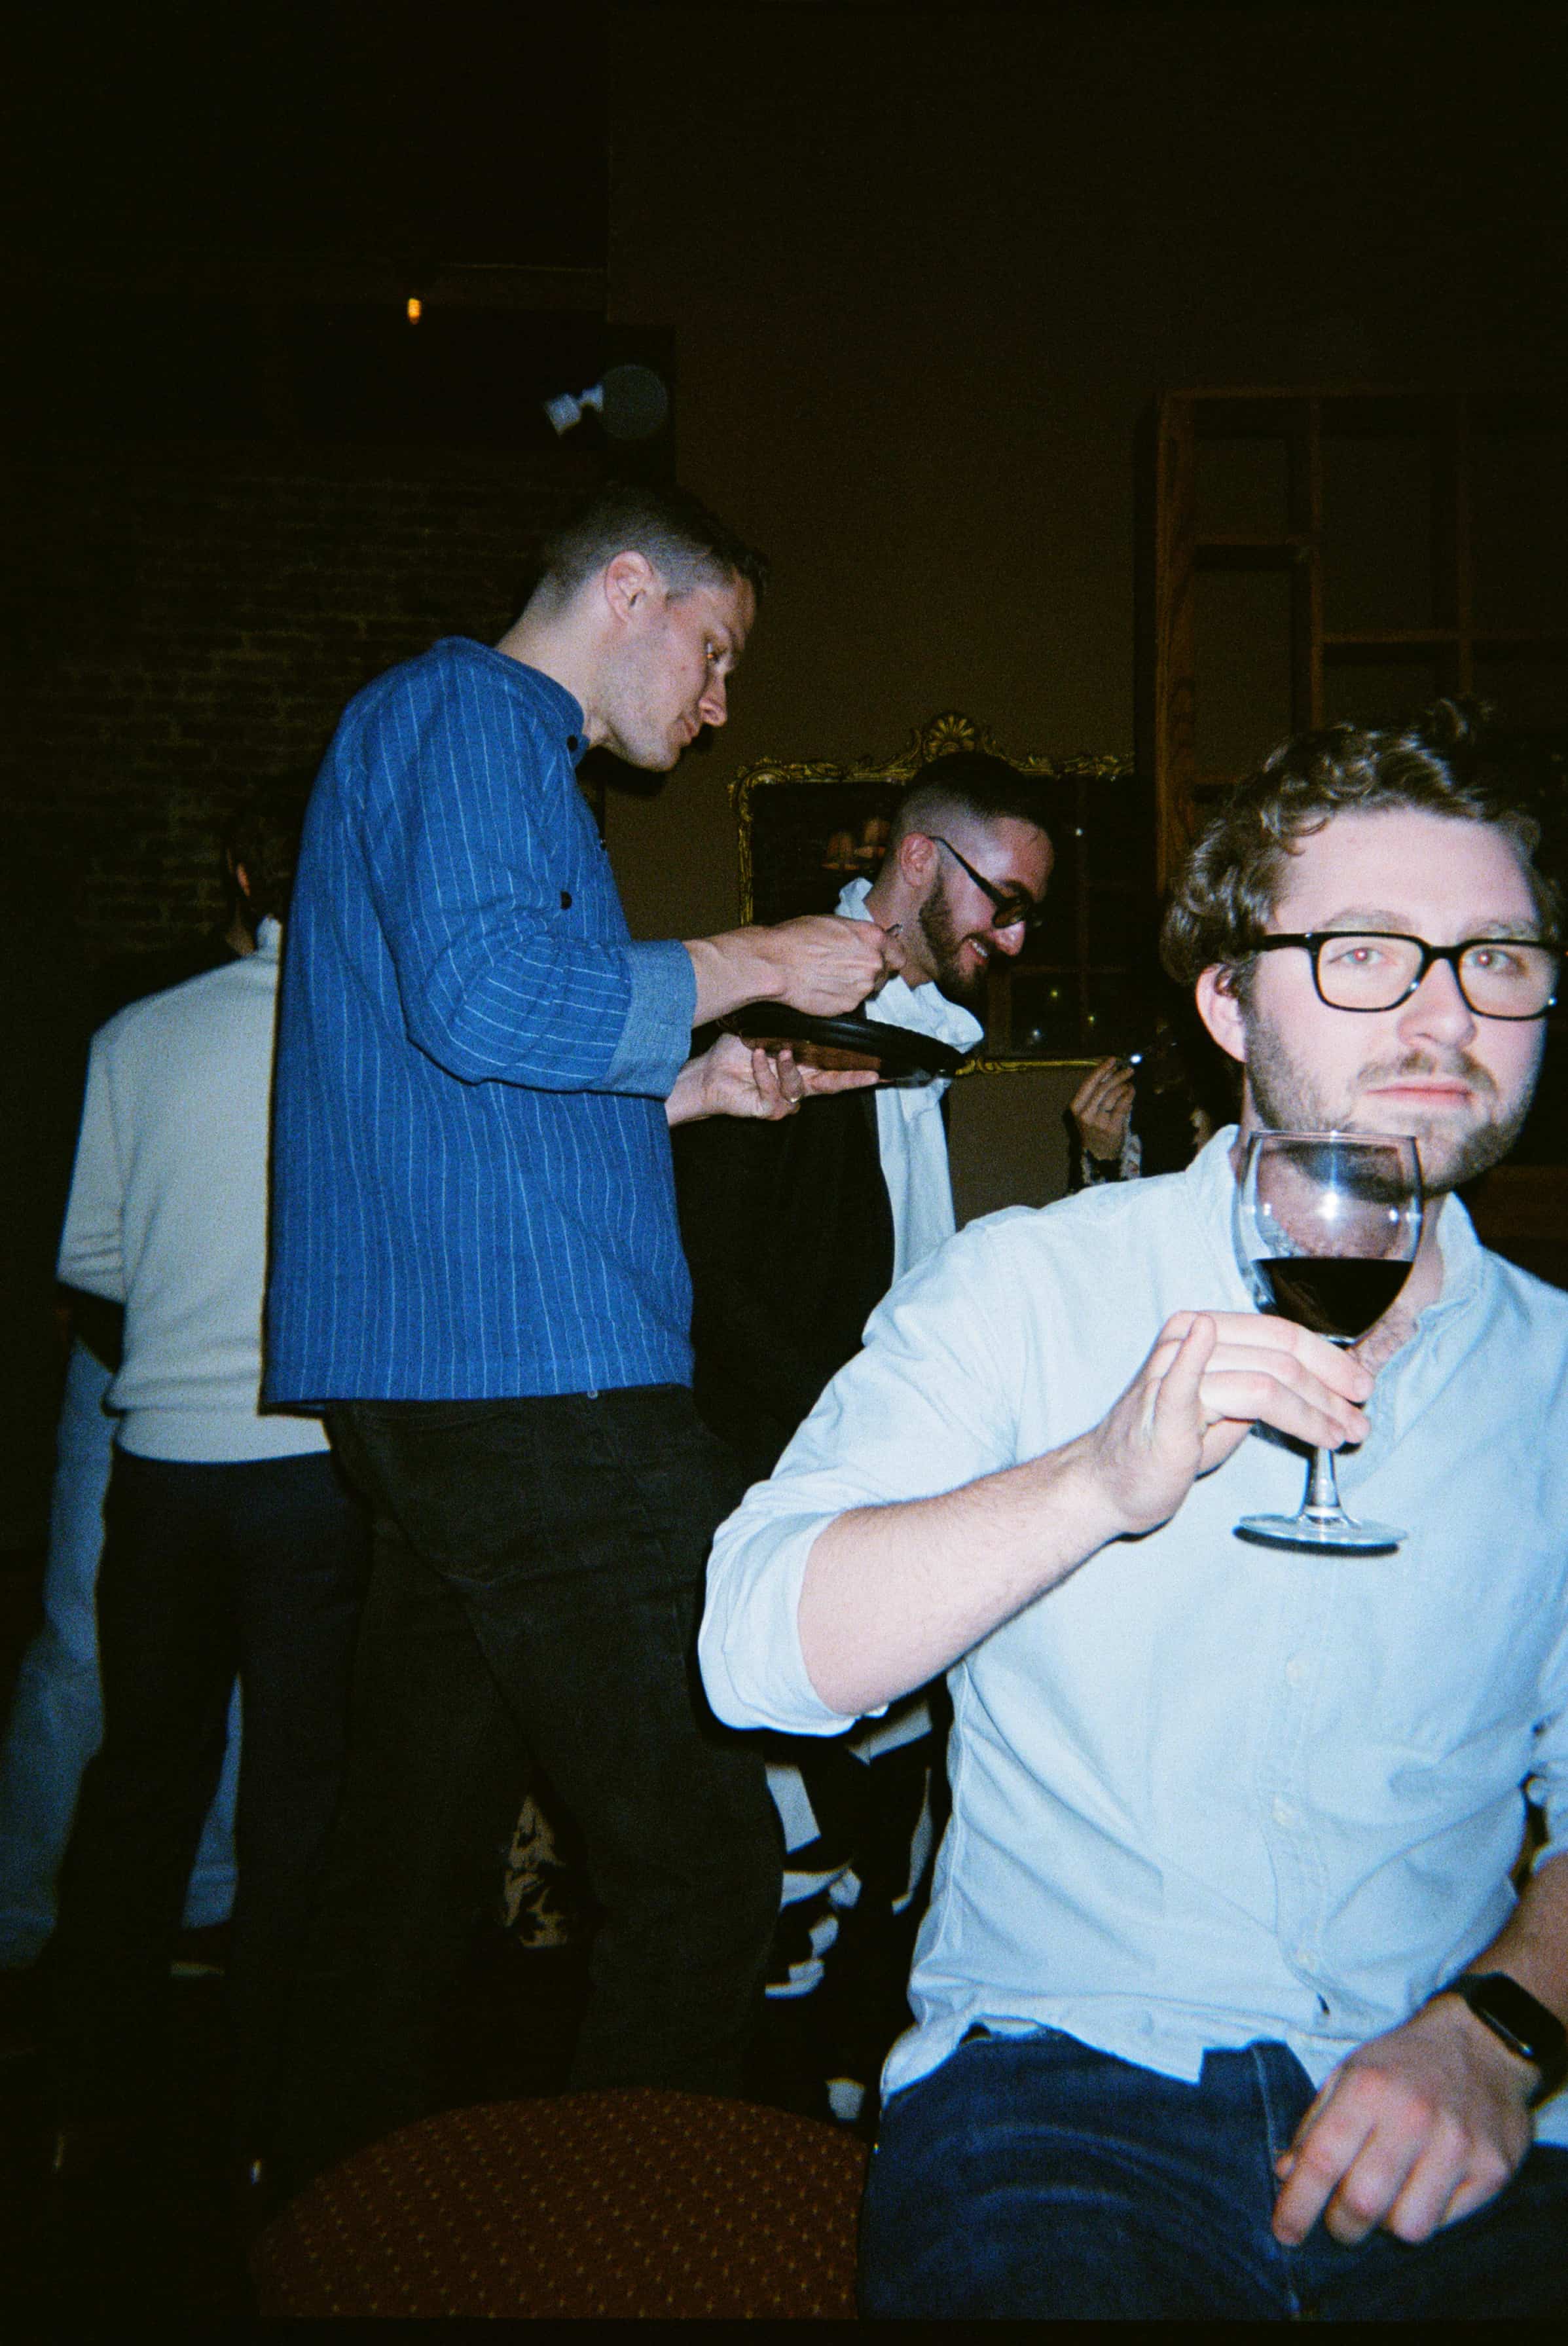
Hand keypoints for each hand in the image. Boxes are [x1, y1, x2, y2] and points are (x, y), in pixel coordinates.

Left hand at [666, 1034, 876, 1125]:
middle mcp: (799, 1085)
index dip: (859, 1067)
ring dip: (787, 1066)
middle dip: (854, 1080)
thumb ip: (790, 1026)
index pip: (836, 1067)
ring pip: (799, 1087)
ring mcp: (785, 1100)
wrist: (708, 1072)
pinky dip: (764, 1073)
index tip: (882, 1066)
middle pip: (833, 1085)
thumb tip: (810, 1004)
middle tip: (873, 1074)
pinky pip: (775, 1093)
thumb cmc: (737, 1052)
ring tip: (776, 1050)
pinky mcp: (770, 1110)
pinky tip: (756, 1057)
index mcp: (804, 1066)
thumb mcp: (768, 1030)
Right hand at [753, 914, 903, 1015]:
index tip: (880, 959)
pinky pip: (851, 1003)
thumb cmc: (798, 938)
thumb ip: (860, 935)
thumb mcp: (835, 923)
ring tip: (830, 976)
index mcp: (874, 938)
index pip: (899, 954)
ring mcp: (862, 988)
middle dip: (870, 972)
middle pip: (884, 974)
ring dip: (855, 986)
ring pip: (868, 990)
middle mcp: (873, 963)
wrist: (776, 963)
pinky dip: (841, 998)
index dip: (888, 957)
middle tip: (847, 967)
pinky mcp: (848, 1007)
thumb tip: (869, 941)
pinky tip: (824, 987)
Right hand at [1070, 1057, 1135, 1161]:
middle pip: (1102, 1088)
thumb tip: (1109, 1069)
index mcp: (1076, 1107)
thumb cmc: (1094, 1126)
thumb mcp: (1089, 1109)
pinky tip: (1131, 1091)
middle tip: (1128, 1069)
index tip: (1112, 1060)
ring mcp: (1098, 1122)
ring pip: (1113, 1096)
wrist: (1099, 1153)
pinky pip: (1122, 1106)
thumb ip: (1096, 1090)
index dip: (1101, 1070)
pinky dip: (1129, 1096)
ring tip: (1129, 1083)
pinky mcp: (1111, 1128)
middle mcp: (1085, 1114)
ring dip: (1124, 1086)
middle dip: (1117, 1076)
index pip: (1089, 1083)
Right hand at [1080, 1311, 1372, 1538]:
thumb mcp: (1225, 1409)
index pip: (1280, 1334)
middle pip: (1281, 1355)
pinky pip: (1196, 1383)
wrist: (1109, 1483)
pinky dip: (1220, 1369)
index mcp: (1204, 1330)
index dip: (1328, 1360)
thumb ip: (1264, 1389)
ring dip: (1313, 1412)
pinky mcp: (1164, 1408)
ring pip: (1266, 1381)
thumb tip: (1326, 1390)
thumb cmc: (1168, 1446)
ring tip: (1340, 1436)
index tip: (1359, 1388)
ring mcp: (1173, 1371)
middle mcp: (1187, 1339)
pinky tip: (1262, 1382)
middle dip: (1330, 1390)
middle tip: (1359, 1420)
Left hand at [1271, 1996, 1535, 2247]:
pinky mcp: (1492, 2168)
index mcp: (1367, 2088)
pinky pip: (1446, 2221)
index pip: (1321, 2160)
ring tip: (1388, 2200)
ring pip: (1408, 2226)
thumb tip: (1287, 2175)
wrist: (1483, 2041)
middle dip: (1342, 2227)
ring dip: (1388, 2226)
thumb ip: (1315, 2125)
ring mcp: (1457, 2144)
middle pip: (1363, 2203)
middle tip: (1341, 2222)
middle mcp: (1412, 2116)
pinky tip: (1425, 2187)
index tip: (1285, 2233)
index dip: (1297, 2206)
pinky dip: (1426, 2215)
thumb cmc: (1404, 2063)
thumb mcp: (1349, 2074)